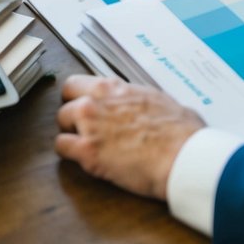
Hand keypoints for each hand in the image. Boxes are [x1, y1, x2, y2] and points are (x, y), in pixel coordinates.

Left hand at [55, 75, 203, 199]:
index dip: (79, 97)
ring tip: (86, 146)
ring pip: (61, 123)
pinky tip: (84, 160)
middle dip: (73, 116)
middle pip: (65, 102)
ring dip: (71, 133)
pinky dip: (69, 154)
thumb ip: (142, 99)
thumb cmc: (179, 130)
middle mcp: (97, 100)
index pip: (77, 83)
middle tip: (86, 130)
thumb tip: (153, 105)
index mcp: (114, 87)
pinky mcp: (87, 151)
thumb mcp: (160, 100)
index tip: (85, 108)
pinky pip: (62, 147)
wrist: (182, 155)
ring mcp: (89, 124)